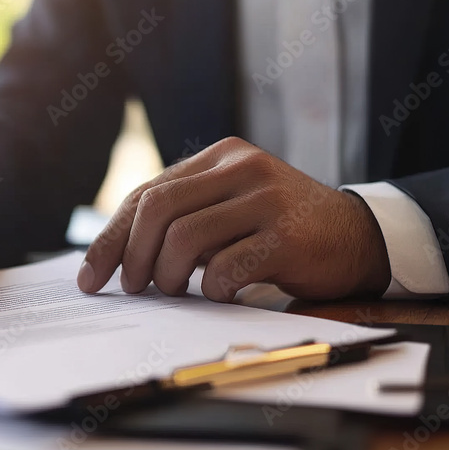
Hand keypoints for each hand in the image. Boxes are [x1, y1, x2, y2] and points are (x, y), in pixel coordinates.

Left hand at [78, 137, 390, 301]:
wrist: (359, 236)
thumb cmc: (279, 228)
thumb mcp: (230, 208)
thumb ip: (184, 216)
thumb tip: (116, 254)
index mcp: (220, 157)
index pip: (147, 193)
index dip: (111, 238)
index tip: (90, 276)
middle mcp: (242, 168)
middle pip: (157, 208)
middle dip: (130, 256)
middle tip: (130, 288)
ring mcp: (266, 199)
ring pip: (185, 237)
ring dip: (166, 275)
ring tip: (172, 291)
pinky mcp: (288, 236)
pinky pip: (226, 267)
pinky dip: (210, 288)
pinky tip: (217, 292)